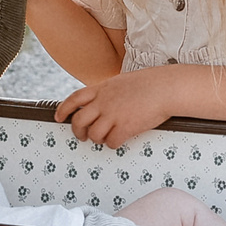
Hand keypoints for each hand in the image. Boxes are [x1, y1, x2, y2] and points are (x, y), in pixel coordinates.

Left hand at [56, 66, 184, 148]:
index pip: (74, 98)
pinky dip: (112, 143)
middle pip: (79, 120)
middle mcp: (104, 102)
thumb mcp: (122, 82)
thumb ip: (109, 92)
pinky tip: (120, 139)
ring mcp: (113, 114)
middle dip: (77, 132)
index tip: (59, 117)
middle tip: (82, 136)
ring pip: (93, 134)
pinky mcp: (125, 127)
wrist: (166, 88)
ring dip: (97, 139)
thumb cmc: (150, 84)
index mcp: (102, 88)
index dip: (63, 109)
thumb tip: (102, 103)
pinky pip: (111, 142)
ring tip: (105, 137)